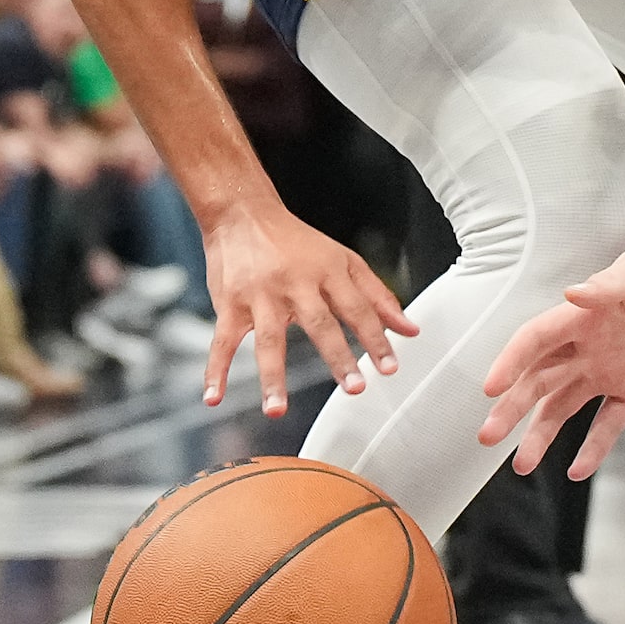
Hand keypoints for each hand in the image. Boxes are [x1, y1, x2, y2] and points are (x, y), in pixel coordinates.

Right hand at [202, 198, 415, 416]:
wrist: (243, 215)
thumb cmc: (297, 242)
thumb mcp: (344, 260)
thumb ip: (377, 296)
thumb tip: (410, 329)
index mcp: (328, 272)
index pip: (359, 309)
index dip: (377, 338)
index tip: (390, 368)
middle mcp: (296, 283)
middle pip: (320, 323)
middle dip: (338, 357)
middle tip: (354, 388)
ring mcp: (261, 295)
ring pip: (268, 339)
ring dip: (272, 376)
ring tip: (277, 409)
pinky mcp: (229, 304)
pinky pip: (222, 341)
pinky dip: (215, 369)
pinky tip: (215, 396)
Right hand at [478, 234, 624, 477]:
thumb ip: (611, 285)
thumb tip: (574, 293)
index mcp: (583, 316)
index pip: (535, 340)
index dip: (511, 361)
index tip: (491, 388)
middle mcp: (587, 346)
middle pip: (539, 380)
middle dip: (512, 408)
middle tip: (487, 436)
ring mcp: (609, 370)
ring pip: (563, 407)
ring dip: (540, 434)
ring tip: (522, 465)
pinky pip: (609, 423)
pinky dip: (594, 446)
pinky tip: (577, 471)